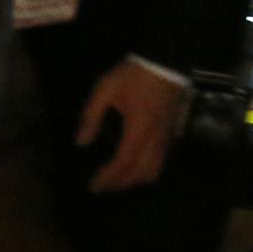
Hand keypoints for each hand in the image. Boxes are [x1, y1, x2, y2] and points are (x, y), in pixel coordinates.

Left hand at [78, 60, 188, 192]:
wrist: (166, 63)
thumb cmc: (133, 75)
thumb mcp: (104, 90)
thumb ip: (91, 116)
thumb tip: (81, 142)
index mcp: (139, 128)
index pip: (123, 161)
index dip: (109, 177)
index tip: (94, 187)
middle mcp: (156, 139)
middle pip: (141, 173)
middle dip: (120, 184)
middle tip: (101, 188)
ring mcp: (167, 138)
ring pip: (155, 171)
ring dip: (134, 181)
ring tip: (115, 182)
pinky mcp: (171, 135)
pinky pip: (161, 162)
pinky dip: (147, 173)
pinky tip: (133, 170)